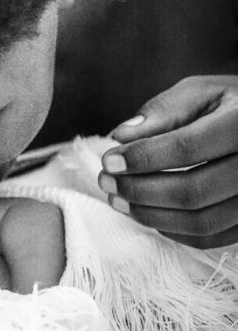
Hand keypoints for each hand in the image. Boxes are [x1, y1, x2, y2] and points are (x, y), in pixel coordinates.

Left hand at [97, 76, 237, 247]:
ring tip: (118, 199)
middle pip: (193, 192)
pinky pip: (210, 237)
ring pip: (201, 222)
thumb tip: (121, 136)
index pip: (189, 148)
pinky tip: (147, 212)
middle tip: (106, 182)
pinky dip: (172, 229)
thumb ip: (165, 110)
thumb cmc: (233, 106)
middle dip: (140, 190)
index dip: (143, 157)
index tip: (109, 160)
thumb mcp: (205, 92)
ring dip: (150, 215)